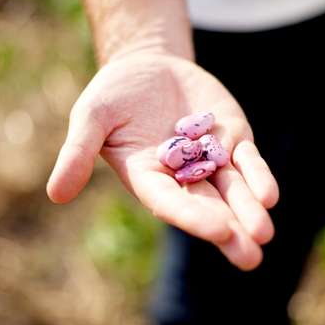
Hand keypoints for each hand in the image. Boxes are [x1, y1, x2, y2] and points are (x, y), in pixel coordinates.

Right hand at [47, 51, 278, 269]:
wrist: (148, 67)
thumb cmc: (113, 94)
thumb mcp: (91, 117)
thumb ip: (77, 152)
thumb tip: (55, 195)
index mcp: (147, 177)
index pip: (169, 202)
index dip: (192, 215)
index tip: (218, 231)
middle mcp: (181, 176)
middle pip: (207, 206)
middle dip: (229, 230)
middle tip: (250, 257)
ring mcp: (210, 158)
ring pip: (233, 189)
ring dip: (250, 210)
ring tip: (264, 234)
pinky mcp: (230, 138)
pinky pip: (247, 161)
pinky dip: (258, 176)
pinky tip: (269, 196)